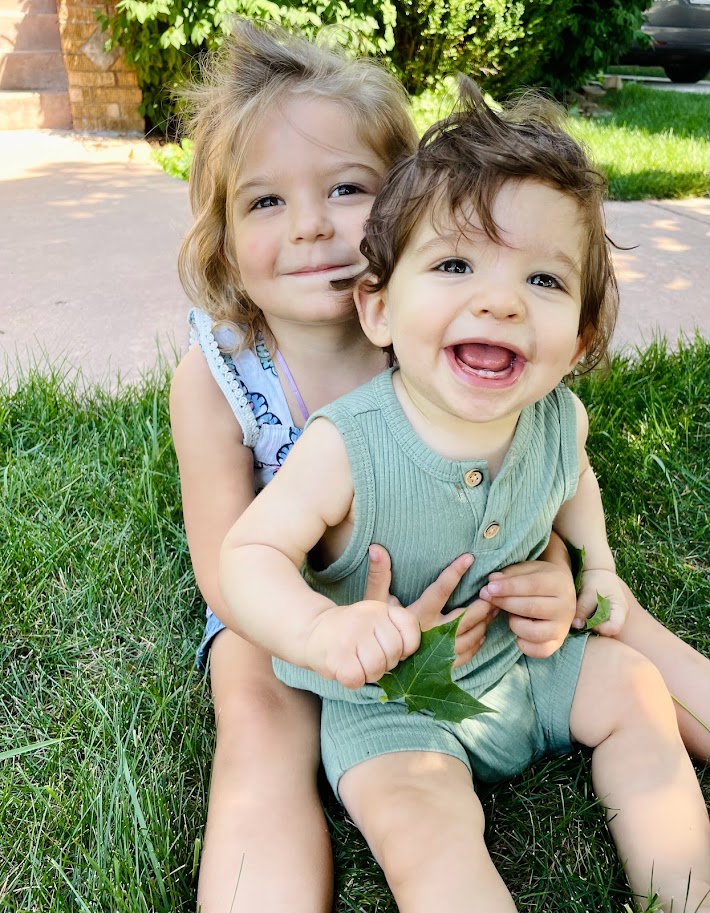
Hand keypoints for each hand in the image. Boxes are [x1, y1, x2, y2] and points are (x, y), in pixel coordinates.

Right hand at [304, 599, 419, 689]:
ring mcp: (352, 634)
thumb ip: (395, 634)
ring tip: (356, 664)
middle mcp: (367, 616)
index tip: (390, 649)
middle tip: (368, 658)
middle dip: (384, 665)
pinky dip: (352, 681)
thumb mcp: (375, 622)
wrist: (312, 631)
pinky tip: (344, 669)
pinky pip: (357, 679)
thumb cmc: (351, 633)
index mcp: (381, 608)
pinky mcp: (337, 654)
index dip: (406, 647)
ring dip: (368, 675)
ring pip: (376, 668)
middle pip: (393, 653)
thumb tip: (413, 663)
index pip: (410, 628)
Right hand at [365, 545, 494, 667]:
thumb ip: (379, 575)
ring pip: (471, 636)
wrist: (373, 661)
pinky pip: (468, 653)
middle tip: (494, 591)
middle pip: (465, 617)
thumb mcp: (375, 602)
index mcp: (416, 616)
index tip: (469, 558)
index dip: (455, 573)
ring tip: (494, 608)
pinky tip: (482, 631)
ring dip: (485, 621)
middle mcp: (431, 634)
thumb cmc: (376, 629)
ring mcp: (439, 653)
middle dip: (483, 604)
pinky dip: (478, 641)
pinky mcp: (443, 666)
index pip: (440, 590)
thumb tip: (376, 548)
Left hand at [479, 559, 576, 658]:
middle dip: (505, 603)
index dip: (509, 587)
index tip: (489, 588)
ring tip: (510, 614)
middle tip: (488, 598)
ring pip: (535, 633)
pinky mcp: (558, 643)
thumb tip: (492, 582)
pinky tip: (518, 630)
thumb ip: (509, 574)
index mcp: (559, 582)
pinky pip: (539, 651)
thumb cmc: (538, 578)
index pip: (533, 585)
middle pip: (532, 608)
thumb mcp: (526, 569)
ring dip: (514, 624)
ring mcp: (563, 627)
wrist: (560, 590)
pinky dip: (523, 644)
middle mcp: (565, 606)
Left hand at [572, 568, 628, 635]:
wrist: (597, 570)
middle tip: (581, 617)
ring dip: (590, 624)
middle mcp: (620, 616)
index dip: (599, 628)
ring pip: (601, 628)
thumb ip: (583, 609)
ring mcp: (614, 617)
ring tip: (582, 613)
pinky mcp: (606, 616)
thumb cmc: (596, 579)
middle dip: (592, 627)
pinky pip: (598, 623)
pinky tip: (583, 612)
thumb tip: (576, 626)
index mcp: (621, 610)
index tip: (587, 620)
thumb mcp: (589, 593)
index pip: (613, 629)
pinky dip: (589, 620)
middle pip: (607, 631)